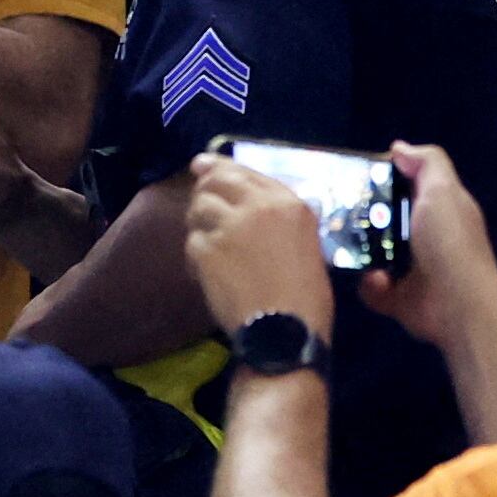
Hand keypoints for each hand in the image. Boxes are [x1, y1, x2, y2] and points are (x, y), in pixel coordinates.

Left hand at [185, 155, 336, 337]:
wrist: (285, 330)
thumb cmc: (305, 295)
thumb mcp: (305, 243)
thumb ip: (277, 218)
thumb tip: (248, 204)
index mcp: (289, 203)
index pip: (246, 171)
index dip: (221, 167)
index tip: (204, 166)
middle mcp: (259, 206)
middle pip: (216, 180)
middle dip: (204, 188)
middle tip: (200, 200)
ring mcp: (230, 226)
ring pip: (198, 207)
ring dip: (198, 222)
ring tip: (209, 244)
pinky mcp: (206, 249)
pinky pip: (191, 241)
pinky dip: (195, 255)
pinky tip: (207, 271)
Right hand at [357, 142, 496, 348]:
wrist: (456, 304)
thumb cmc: (449, 242)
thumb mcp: (443, 191)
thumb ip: (426, 163)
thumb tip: (398, 147)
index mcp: (438, 210)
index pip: (408, 187)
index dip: (385, 178)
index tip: (357, 176)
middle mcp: (425, 237)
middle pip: (385, 219)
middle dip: (362, 216)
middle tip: (336, 209)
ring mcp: (411, 269)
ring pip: (372, 253)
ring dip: (360, 251)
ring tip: (342, 244)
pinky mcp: (397, 297)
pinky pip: (370, 286)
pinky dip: (370, 284)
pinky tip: (375, 278)